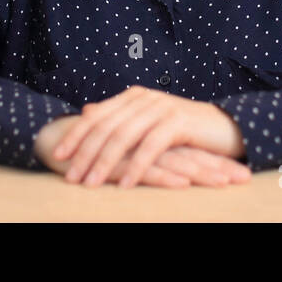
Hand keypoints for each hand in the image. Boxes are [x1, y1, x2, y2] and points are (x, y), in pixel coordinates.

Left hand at [48, 87, 248, 188]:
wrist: (224, 126)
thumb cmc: (182, 128)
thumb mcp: (146, 120)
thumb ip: (118, 115)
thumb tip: (87, 112)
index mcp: (133, 97)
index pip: (97, 116)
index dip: (76, 135)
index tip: (57, 154)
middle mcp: (144, 98)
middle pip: (106, 127)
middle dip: (85, 153)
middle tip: (70, 176)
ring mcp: (161, 108)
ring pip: (124, 137)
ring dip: (105, 162)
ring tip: (91, 183)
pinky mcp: (178, 123)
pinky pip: (151, 147)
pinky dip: (136, 167)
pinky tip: (125, 184)